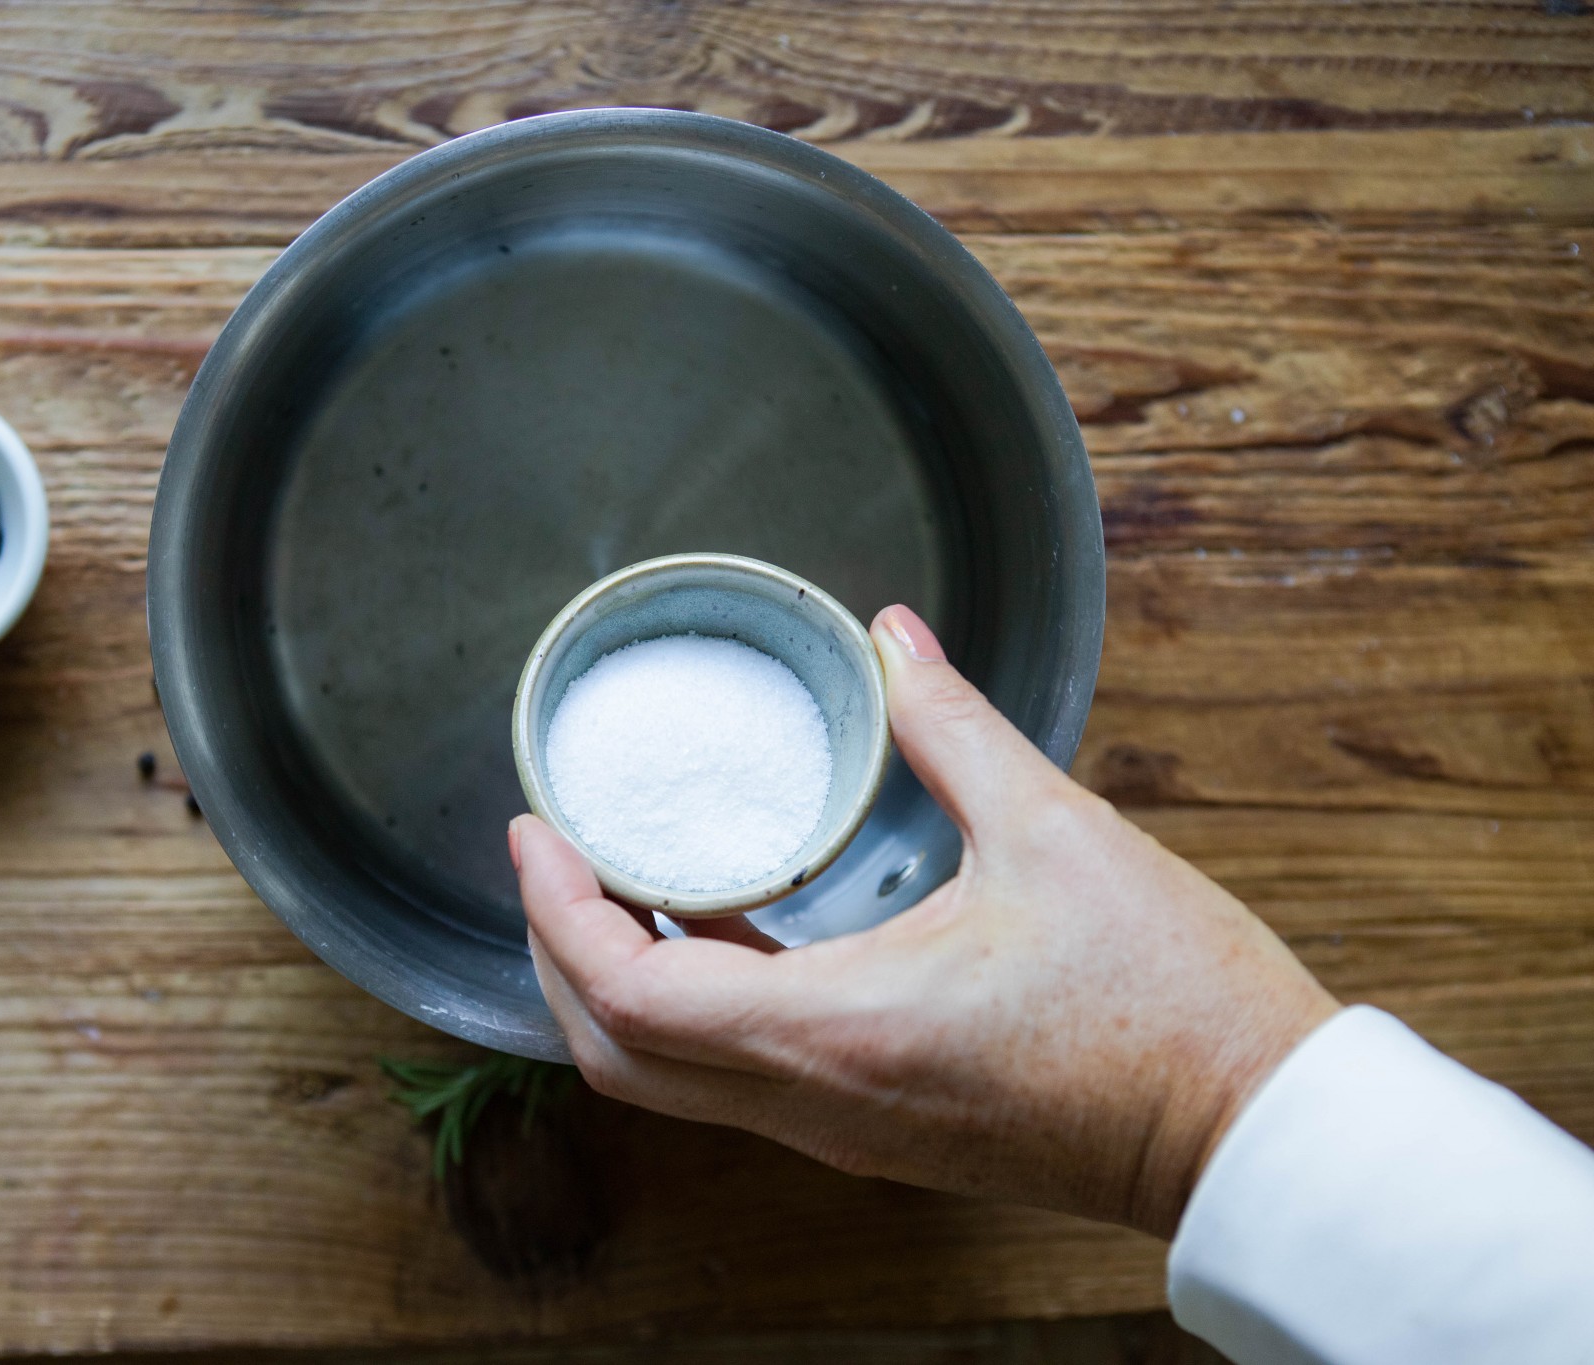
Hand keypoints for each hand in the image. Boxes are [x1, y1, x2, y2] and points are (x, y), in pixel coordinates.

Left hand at [511, 604, 1338, 1237]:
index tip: (537, 832)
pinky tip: (722, 926)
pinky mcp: (877, 1135)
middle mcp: (817, 1103)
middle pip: (620, 1057)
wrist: (1248, 1129)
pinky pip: (739, 1083)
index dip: (557, 912)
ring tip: (620, 879)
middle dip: (559, 955)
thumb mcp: (1055, 831)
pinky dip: (694, 1009)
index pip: (629, 992)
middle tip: (555, 858)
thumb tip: (893, 637)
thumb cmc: (1167, 999)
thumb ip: (952, 725)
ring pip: (671, 1082)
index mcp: (837, 1030)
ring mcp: (843, 1132)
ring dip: (621, 985)